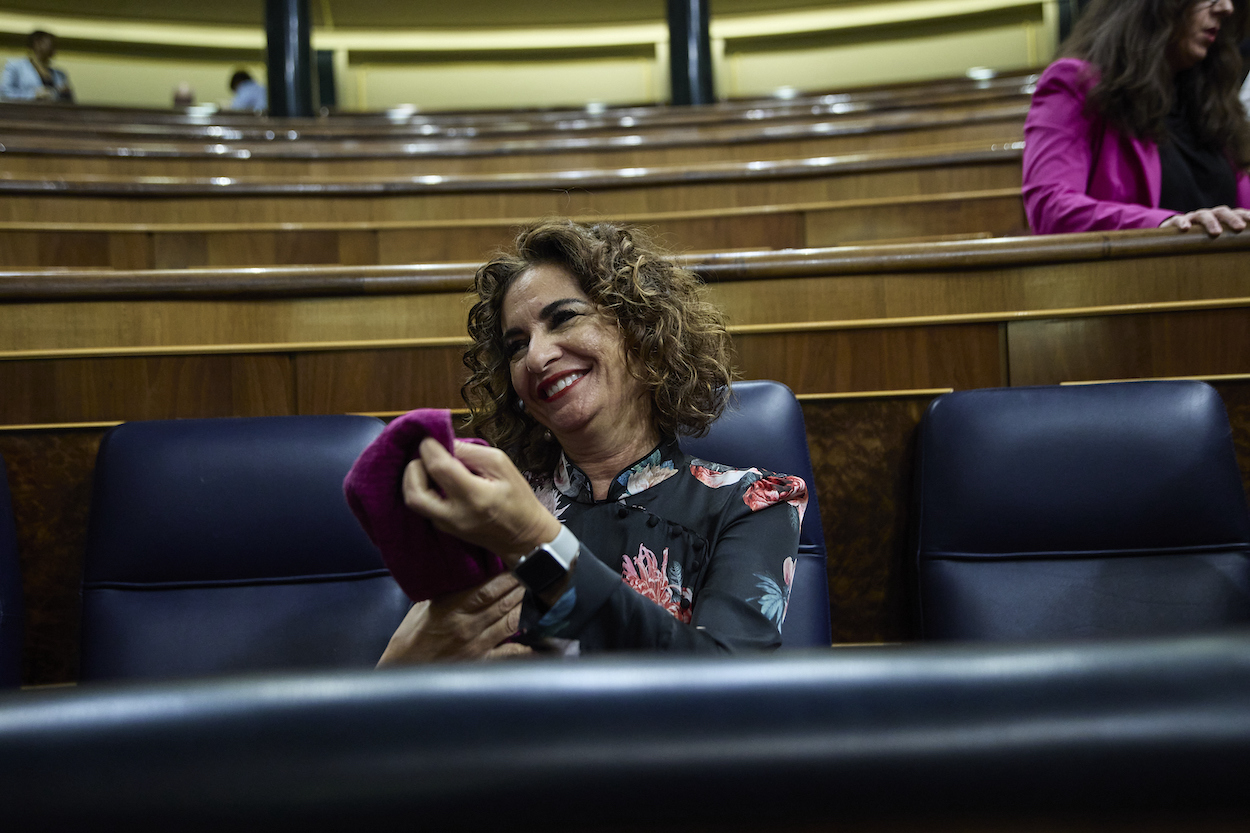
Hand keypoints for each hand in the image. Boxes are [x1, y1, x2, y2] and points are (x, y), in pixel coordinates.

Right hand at [377, 572, 532, 664]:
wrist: (403, 669)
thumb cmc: (411, 636)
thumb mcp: (424, 607)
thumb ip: (447, 592)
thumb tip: (465, 575)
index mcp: (452, 608)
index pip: (487, 589)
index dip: (507, 577)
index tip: (520, 565)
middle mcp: (468, 626)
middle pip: (504, 603)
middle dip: (522, 587)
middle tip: (537, 575)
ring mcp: (477, 645)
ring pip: (511, 621)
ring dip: (527, 607)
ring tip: (540, 595)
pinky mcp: (481, 661)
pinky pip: (510, 653)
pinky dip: (527, 646)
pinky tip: (541, 637)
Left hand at [403, 438, 561, 565]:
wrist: (522, 536)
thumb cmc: (517, 498)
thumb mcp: (501, 465)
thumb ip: (470, 452)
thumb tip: (443, 442)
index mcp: (474, 496)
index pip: (438, 468)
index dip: (429, 448)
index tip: (431, 437)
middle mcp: (455, 515)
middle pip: (414, 490)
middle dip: (414, 466)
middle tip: (427, 454)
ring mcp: (445, 525)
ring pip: (412, 500)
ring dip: (414, 478)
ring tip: (429, 466)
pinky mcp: (442, 528)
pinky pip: (421, 505)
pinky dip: (422, 487)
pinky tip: (435, 479)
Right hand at [1160, 206, 1249, 235]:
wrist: (1171, 238)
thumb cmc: (1198, 242)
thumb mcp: (1215, 242)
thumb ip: (1228, 243)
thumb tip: (1243, 249)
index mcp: (1219, 218)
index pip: (1235, 213)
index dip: (1244, 215)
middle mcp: (1208, 215)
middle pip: (1222, 212)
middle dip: (1231, 218)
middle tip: (1240, 228)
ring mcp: (1192, 218)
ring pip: (1203, 215)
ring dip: (1211, 222)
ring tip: (1216, 233)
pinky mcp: (1174, 223)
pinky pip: (1178, 219)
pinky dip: (1182, 222)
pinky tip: (1185, 228)